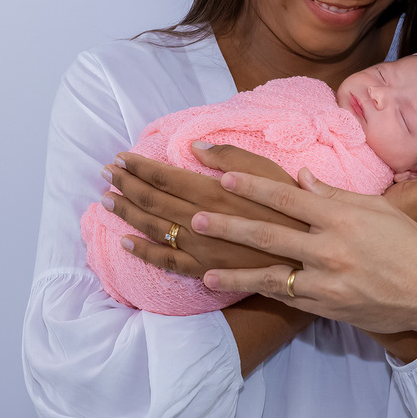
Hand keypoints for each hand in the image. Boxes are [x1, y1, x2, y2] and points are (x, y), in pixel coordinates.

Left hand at [103, 144, 306, 277]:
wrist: (310, 255)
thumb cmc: (294, 209)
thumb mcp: (270, 172)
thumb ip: (230, 157)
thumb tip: (194, 147)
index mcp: (216, 192)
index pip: (166, 177)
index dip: (140, 167)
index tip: (122, 157)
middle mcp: (202, 221)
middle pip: (153, 201)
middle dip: (126, 185)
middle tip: (106, 173)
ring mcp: (201, 249)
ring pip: (153, 229)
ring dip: (127, 213)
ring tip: (107, 199)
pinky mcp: (207, 271)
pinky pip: (167, 263)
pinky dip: (143, 252)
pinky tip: (126, 242)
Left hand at [190, 168, 416, 333]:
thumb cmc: (409, 245)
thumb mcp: (377, 210)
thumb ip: (335, 195)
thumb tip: (301, 178)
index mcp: (343, 217)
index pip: (288, 197)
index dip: (253, 186)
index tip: (223, 175)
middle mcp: (331, 248)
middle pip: (269, 233)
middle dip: (229, 224)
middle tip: (196, 217)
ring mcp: (327, 281)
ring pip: (269, 273)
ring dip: (233, 270)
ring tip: (203, 266)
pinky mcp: (326, 307)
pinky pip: (284, 296)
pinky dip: (256, 290)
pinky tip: (231, 286)